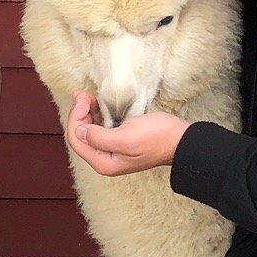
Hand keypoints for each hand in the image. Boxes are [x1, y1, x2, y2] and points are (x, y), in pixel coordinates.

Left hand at [66, 93, 187, 178]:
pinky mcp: (119, 140)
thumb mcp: (126, 138)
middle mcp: (104, 159)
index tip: (84, 100)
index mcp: (103, 162)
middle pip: (81, 135)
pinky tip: (97, 104)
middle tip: (83, 94)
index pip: (77, 140)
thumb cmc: (157, 138)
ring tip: (87, 95)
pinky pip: (100, 128)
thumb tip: (80, 131)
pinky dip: (96, 115)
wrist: (181, 139)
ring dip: (86, 112)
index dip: (76, 118)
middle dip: (79, 113)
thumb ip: (99, 138)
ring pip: (89, 130)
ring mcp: (111, 150)